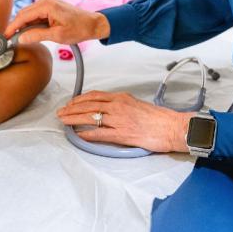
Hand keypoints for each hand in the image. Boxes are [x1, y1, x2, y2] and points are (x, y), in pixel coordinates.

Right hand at [4, 0, 110, 44]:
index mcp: (47, 5)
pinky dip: (31, 23)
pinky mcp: (51, 7)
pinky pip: (36, 14)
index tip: (5, 36)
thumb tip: (21, 38)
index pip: (23, 16)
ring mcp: (49, 2)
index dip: (13, 26)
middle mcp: (46, 0)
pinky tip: (28, 32)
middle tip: (8, 38)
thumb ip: (37, 35)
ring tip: (16, 37)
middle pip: (24, 13)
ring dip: (23, 25)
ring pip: (29, 14)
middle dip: (16, 26)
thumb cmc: (79, 29)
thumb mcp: (57, 35)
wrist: (93, 24)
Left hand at [57, 91, 193, 152]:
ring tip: (64, 121)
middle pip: (88, 105)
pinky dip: (87, 134)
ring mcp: (118, 120)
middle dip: (72, 109)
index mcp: (121, 98)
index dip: (79, 99)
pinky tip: (78, 135)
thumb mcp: (136, 103)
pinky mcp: (122, 134)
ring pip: (90, 117)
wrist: (171, 126)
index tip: (70, 103)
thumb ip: (121, 104)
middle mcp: (117, 106)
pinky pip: (100, 133)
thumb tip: (108, 108)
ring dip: (74, 119)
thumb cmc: (157, 117)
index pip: (94, 96)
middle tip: (61, 112)